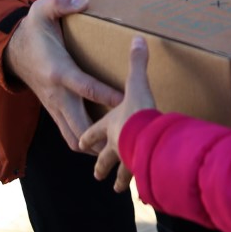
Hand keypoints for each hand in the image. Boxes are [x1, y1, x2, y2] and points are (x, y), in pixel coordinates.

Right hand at [3, 0, 123, 151]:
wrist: (10, 50)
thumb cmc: (33, 30)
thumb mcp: (43, 9)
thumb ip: (61, 2)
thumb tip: (84, 2)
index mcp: (57, 70)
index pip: (84, 87)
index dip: (104, 94)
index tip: (125, 99)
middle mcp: (56, 94)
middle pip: (79, 126)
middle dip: (101, 136)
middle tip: (128, 138)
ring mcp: (54, 106)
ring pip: (73, 138)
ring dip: (94, 146)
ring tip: (120, 147)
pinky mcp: (55, 112)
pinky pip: (70, 134)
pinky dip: (86, 142)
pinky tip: (106, 144)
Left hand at [79, 37, 155, 192]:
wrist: (149, 139)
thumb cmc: (138, 112)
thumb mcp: (136, 82)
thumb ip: (137, 62)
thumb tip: (137, 39)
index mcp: (107, 126)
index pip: (91, 131)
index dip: (87, 136)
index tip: (82, 144)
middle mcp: (114, 145)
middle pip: (103, 157)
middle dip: (100, 165)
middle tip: (97, 174)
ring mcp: (127, 160)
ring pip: (121, 171)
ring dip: (120, 178)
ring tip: (119, 187)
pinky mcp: (142, 170)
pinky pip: (140, 179)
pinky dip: (143, 185)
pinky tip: (146, 192)